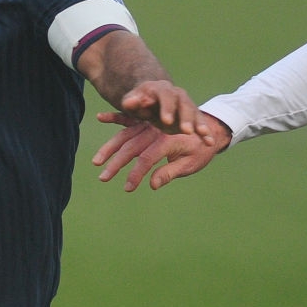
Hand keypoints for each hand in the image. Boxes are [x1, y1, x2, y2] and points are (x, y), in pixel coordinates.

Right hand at [90, 113, 231, 191]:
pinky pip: (129, 118)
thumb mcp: (190, 164)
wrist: (210, 128)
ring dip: (109, 148)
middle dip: (115, 164)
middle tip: (102, 178)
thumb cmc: (201, 150)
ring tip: (96, 162)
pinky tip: (100, 118)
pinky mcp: (147, 120)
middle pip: (131, 148)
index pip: (147, 159)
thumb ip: (170, 172)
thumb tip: (152, 184)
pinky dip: (115, 118)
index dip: (136, 174)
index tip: (127, 188)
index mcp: (168, 141)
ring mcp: (151, 124)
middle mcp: (156, 130)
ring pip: (125, 135)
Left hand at [110, 80, 202, 134]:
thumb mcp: (132, 102)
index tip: (167, 121)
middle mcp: (175, 94)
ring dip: (198, 123)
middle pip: (183, 103)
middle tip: (186, 131)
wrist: (151, 98)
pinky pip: (200, 122)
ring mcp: (185, 104)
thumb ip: (131, 103)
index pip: (165, 95)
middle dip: (186, 117)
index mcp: (160, 89)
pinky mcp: (192, 114)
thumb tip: (128, 103)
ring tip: (203, 134)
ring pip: (194, 112)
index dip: (167, 108)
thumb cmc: (139, 103)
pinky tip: (209, 141)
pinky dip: (205, 131)